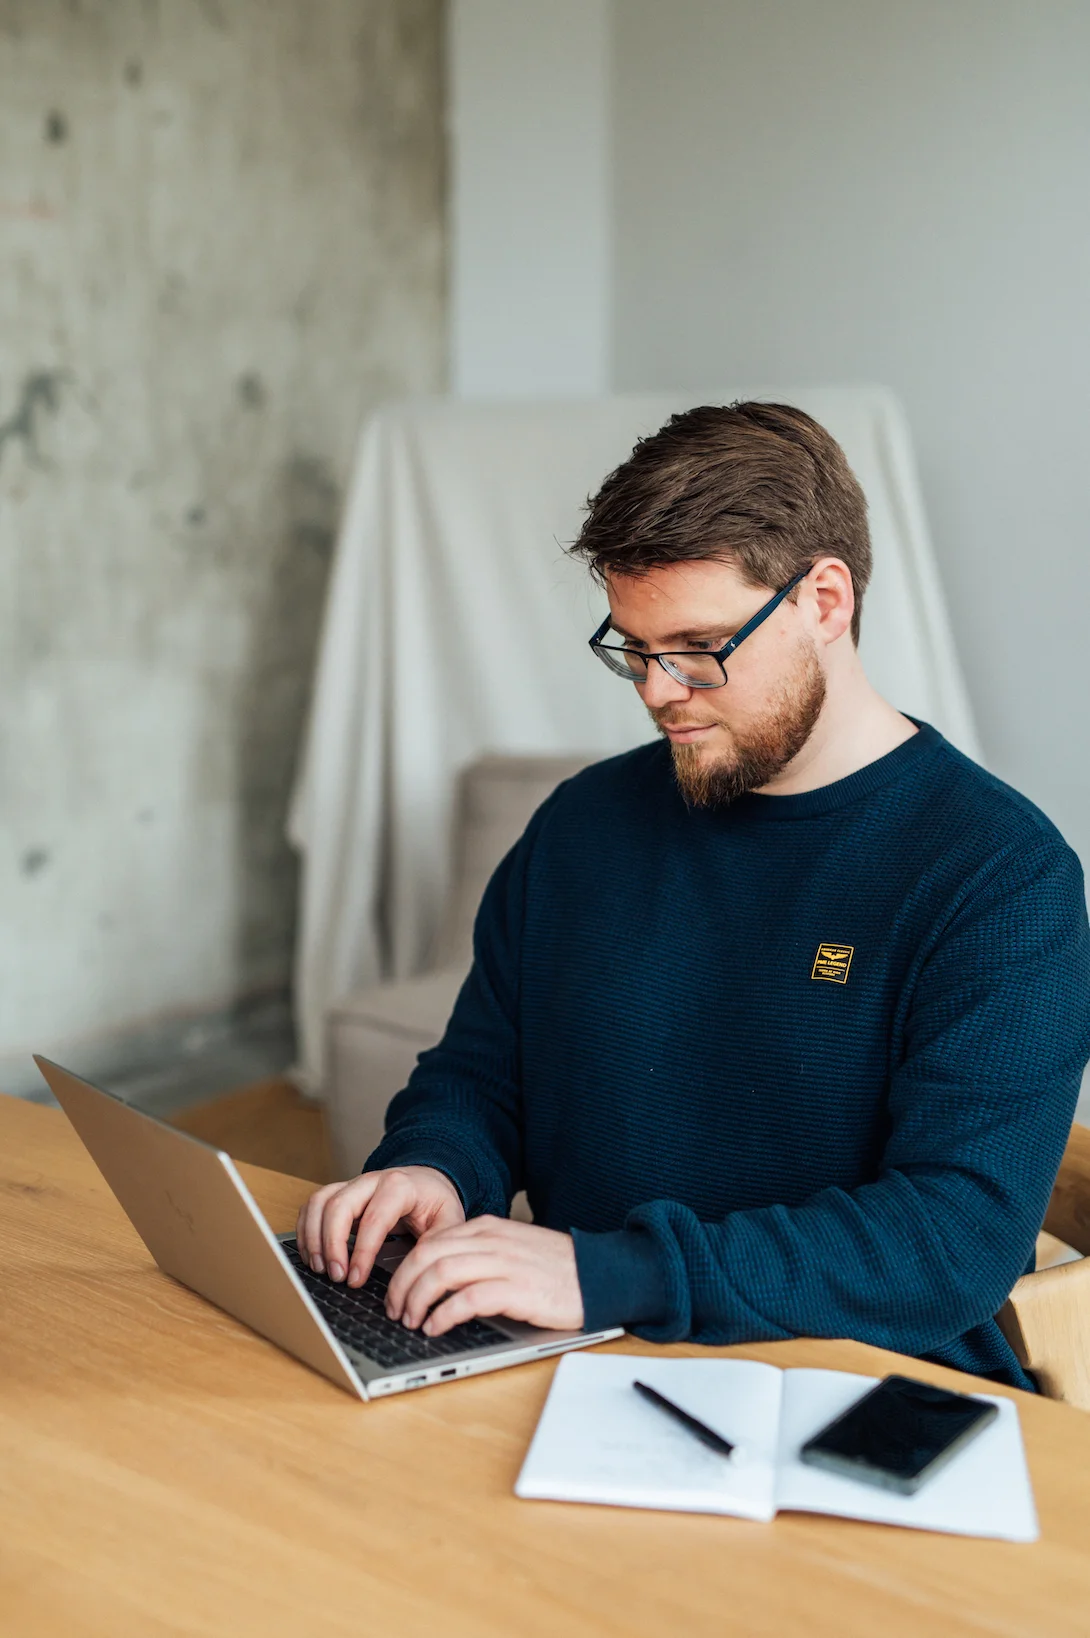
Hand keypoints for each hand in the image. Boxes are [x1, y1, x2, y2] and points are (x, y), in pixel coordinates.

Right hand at [295, 1166, 464, 1287]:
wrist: (429, 1181)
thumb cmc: (436, 1203)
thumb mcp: (450, 1221)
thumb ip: (437, 1244)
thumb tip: (417, 1273)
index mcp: (400, 1186)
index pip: (374, 1219)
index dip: (361, 1252)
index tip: (355, 1280)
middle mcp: (371, 1180)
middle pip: (339, 1206)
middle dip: (332, 1245)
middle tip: (336, 1276)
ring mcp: (353, 1185)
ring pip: (320, 1202)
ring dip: (314, 1237)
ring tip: (320, 1268)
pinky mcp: (340, 1193)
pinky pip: (313, 1205)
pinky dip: (306, 1230)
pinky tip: (312, 1255)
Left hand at [385, 1215, 583, 1335]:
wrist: (600, 1274)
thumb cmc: (556, 1268)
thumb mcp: (512, 1247)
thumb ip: (480, 1252)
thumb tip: (439, 1274)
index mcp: (488, 1227)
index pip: (431, 1240)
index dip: (405, 1268)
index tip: (397, 1292)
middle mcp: (491, 1240)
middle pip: (427, 1254)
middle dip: (402, 1284)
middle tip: (395, 1310)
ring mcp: (503, 1263)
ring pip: (440, 1273)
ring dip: (417, 1300)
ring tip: (411, 1322)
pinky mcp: (516, 1290)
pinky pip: (466, 1299)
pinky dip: (443, 1314)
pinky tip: (436, 1327)